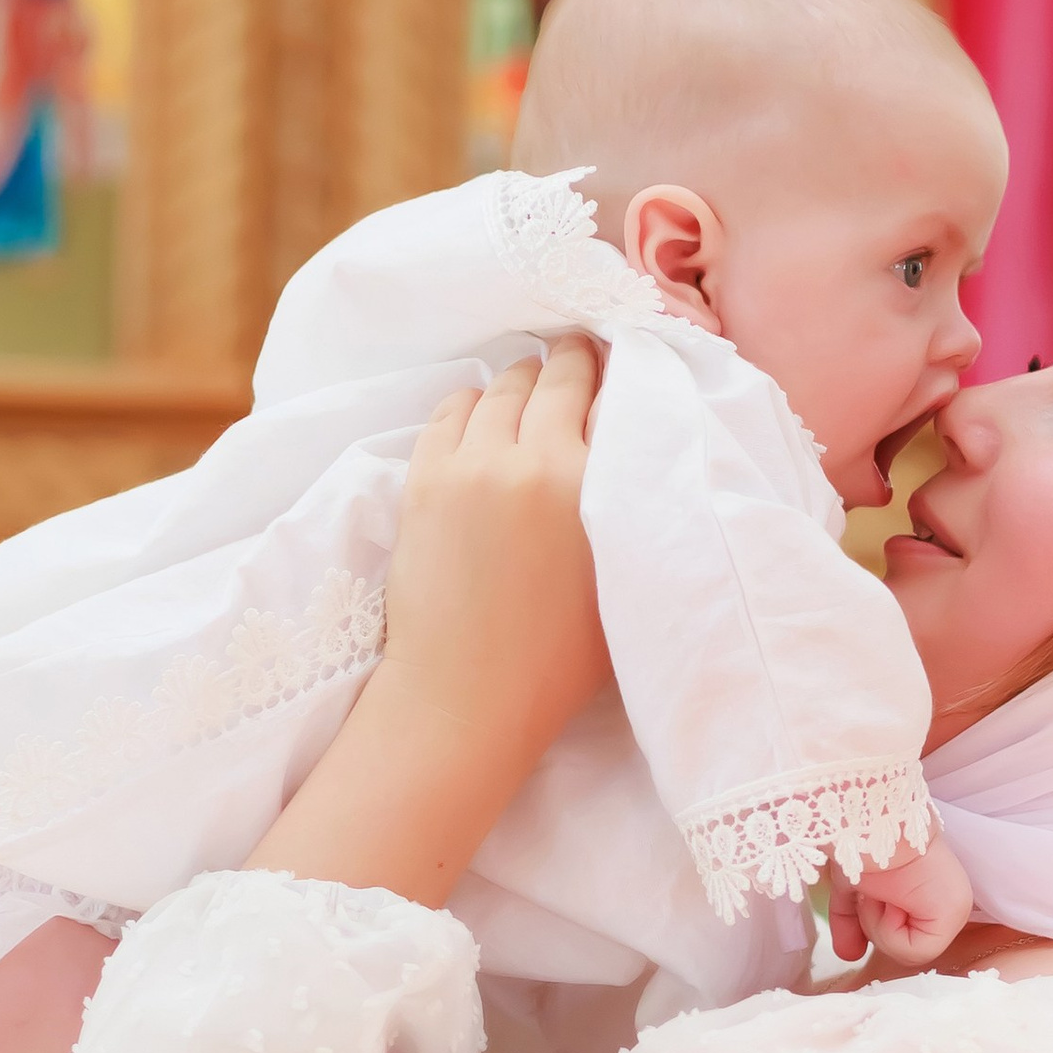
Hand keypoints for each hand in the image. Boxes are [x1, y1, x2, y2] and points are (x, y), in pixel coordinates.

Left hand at [380, 334, 611, 765]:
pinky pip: (450, 411)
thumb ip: (627, 501)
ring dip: (521, 381)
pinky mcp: (425, 478)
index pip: (609, 394)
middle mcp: (533, 459)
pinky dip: (471, 404)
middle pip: (556, 376)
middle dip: (571, 362)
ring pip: (501, 387)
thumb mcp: (621, 574)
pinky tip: (481, 413)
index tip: (619, 364)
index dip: (616, 372)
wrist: (468, 696)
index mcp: (592, 483)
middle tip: (579, 357)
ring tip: (531, 386)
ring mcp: (472, 465)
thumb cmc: (561, 658)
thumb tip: (628, 437)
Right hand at [828, 828, 975, 971]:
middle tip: (876, 893)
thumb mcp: (854, 891)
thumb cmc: (861, 845)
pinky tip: (890, 901)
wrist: (867, 824)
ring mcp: (955, 910)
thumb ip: (852, 923)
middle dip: (875, 923)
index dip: (875, 924)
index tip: (872, 896)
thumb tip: (849, 955)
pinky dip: (888, 930)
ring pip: (906, 953)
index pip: (901, 937)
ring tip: (882, 892)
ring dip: (879, 923)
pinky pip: (914, 952)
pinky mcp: (952, 915)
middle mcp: (947, 903)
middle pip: (901, 947)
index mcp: (932, 894)